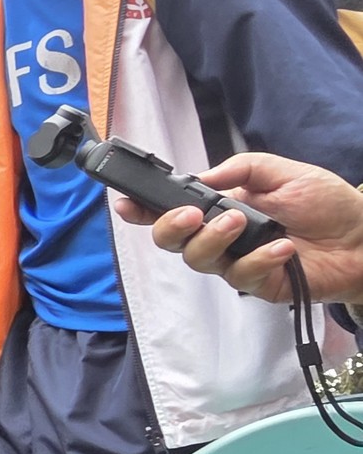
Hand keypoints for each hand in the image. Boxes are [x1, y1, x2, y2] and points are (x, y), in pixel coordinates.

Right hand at [114, 152, 362, 304]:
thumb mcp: (283, 172)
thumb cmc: (327, 204)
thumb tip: (201, 178)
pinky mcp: (258, 284)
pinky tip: (283, 247)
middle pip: (171, 242)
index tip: (126, 203)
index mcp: (221, 208)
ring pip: (199, 261)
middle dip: (170, 228)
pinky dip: (260, 259)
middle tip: (193, 215)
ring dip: (214, 240)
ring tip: (243, 223)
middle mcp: (222, 238)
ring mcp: (237, 262)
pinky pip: (242, 276)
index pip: (172, 210)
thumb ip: (241, 169)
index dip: (143, 210)